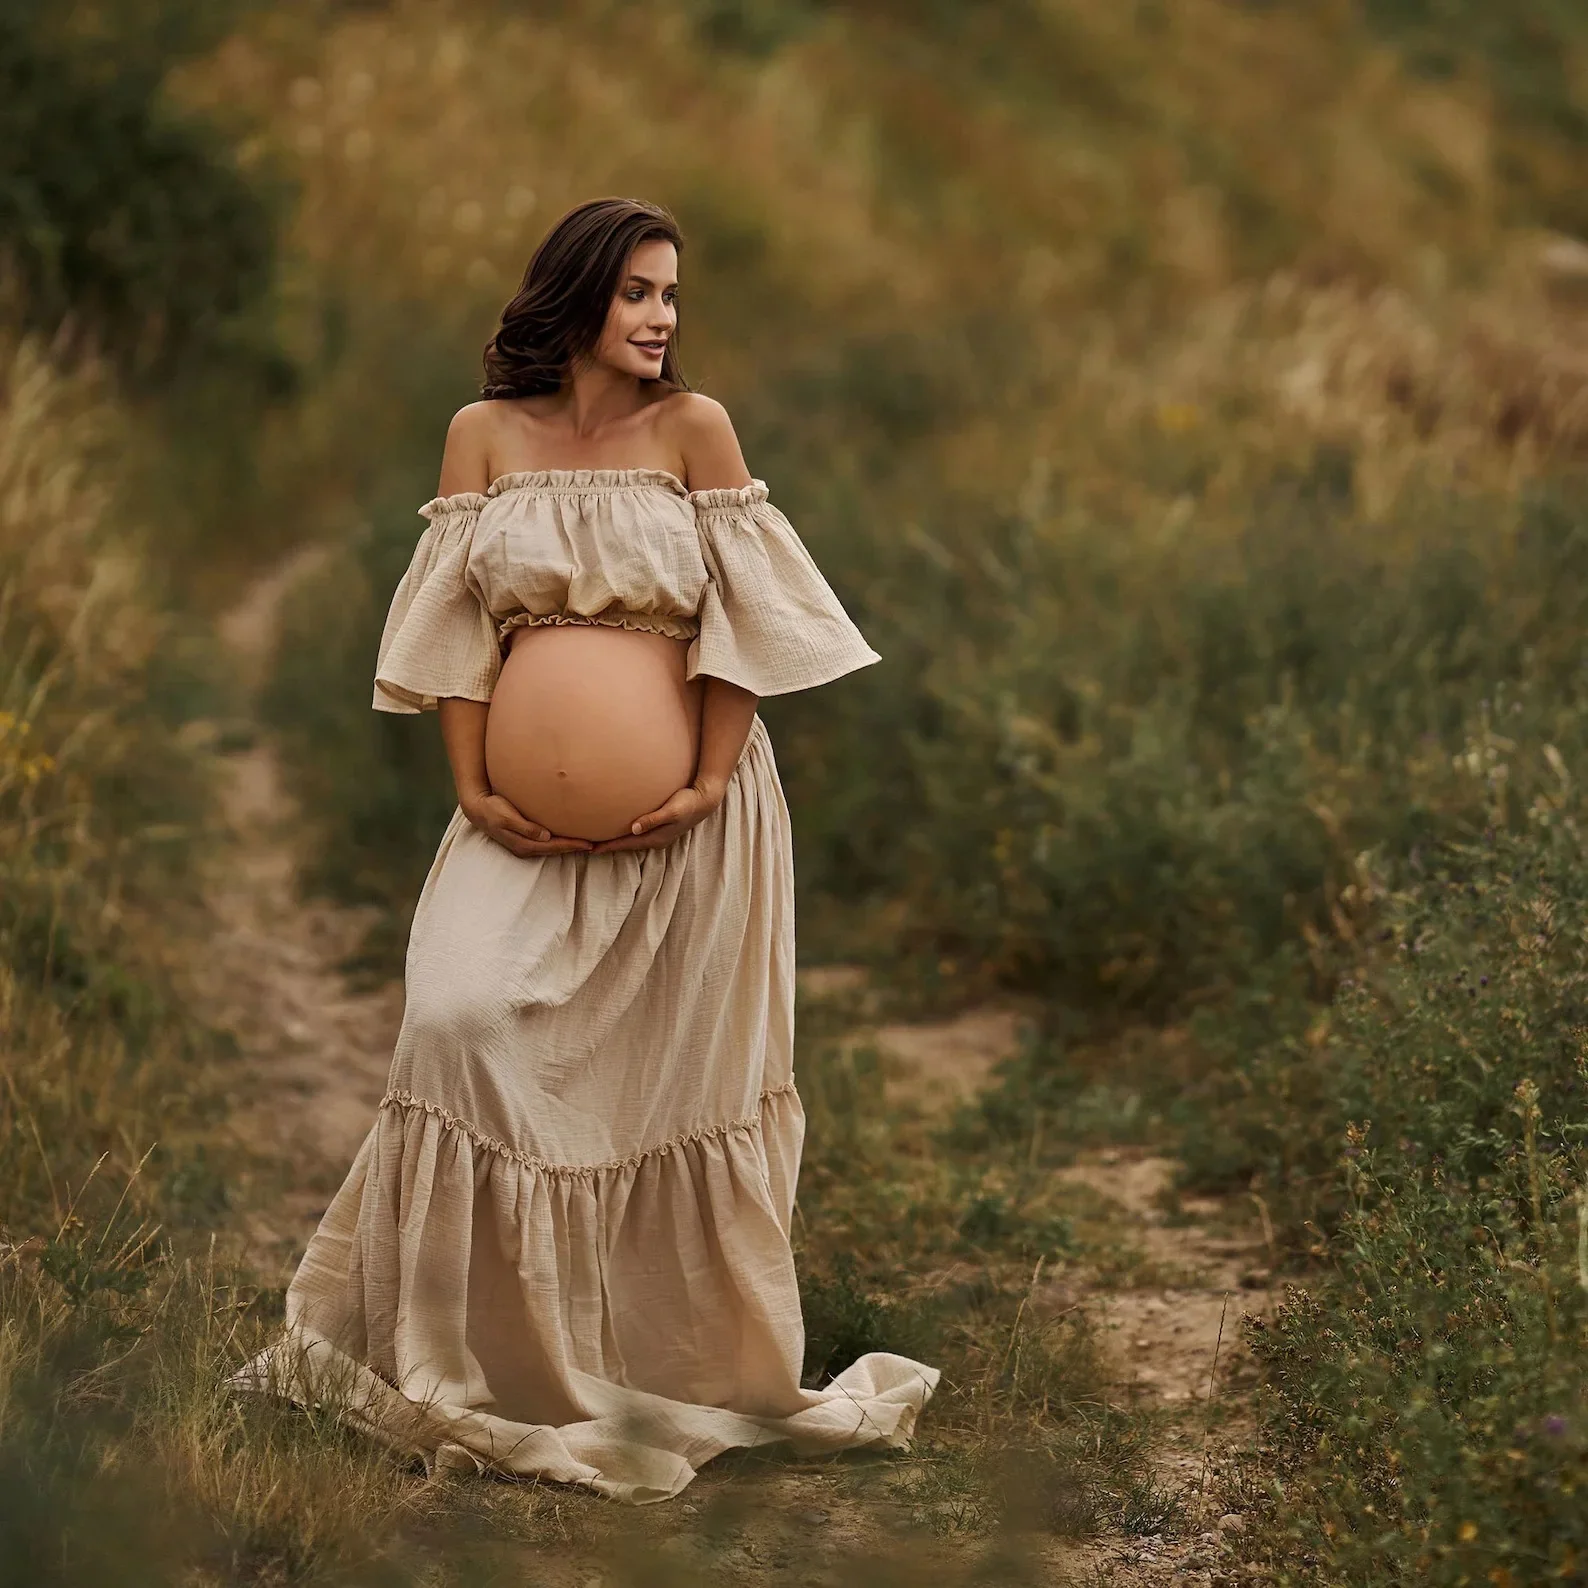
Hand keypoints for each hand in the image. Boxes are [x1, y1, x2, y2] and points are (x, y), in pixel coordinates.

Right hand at [461, 792, 591, 857]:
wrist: (478, 808)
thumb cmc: (492, 810)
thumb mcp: (506, 817)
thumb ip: (525, 827)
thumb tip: (545, 836)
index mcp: (524, 844)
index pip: (554, 847)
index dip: (572, 845)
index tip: (590, 843)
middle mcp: (527, 848)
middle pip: (557, 849)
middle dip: (575, 848)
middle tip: (598, 844)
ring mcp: (526, 844)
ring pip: (553, 847)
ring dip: (569, 845)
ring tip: (588, 841)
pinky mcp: (526, 838)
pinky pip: (548, 842)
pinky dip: (560, 840)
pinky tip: (568, 835)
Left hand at [588, 780, 722, 853]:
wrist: (705, 799)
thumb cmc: (688, 802)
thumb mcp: (672, 810)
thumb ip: (653, 819)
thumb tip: (634, 829)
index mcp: (656, 838)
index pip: (627, 844)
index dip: (609, 846)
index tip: (591, 848)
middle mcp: (656, 840)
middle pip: (628, 845)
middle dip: (610, 846)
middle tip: (589, 846)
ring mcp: (659, 835)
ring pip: (632, 841)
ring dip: (617, 841)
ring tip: (601, 840)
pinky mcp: (660, 827)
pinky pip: (638, 834)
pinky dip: (627, 834)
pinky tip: (621, 829)